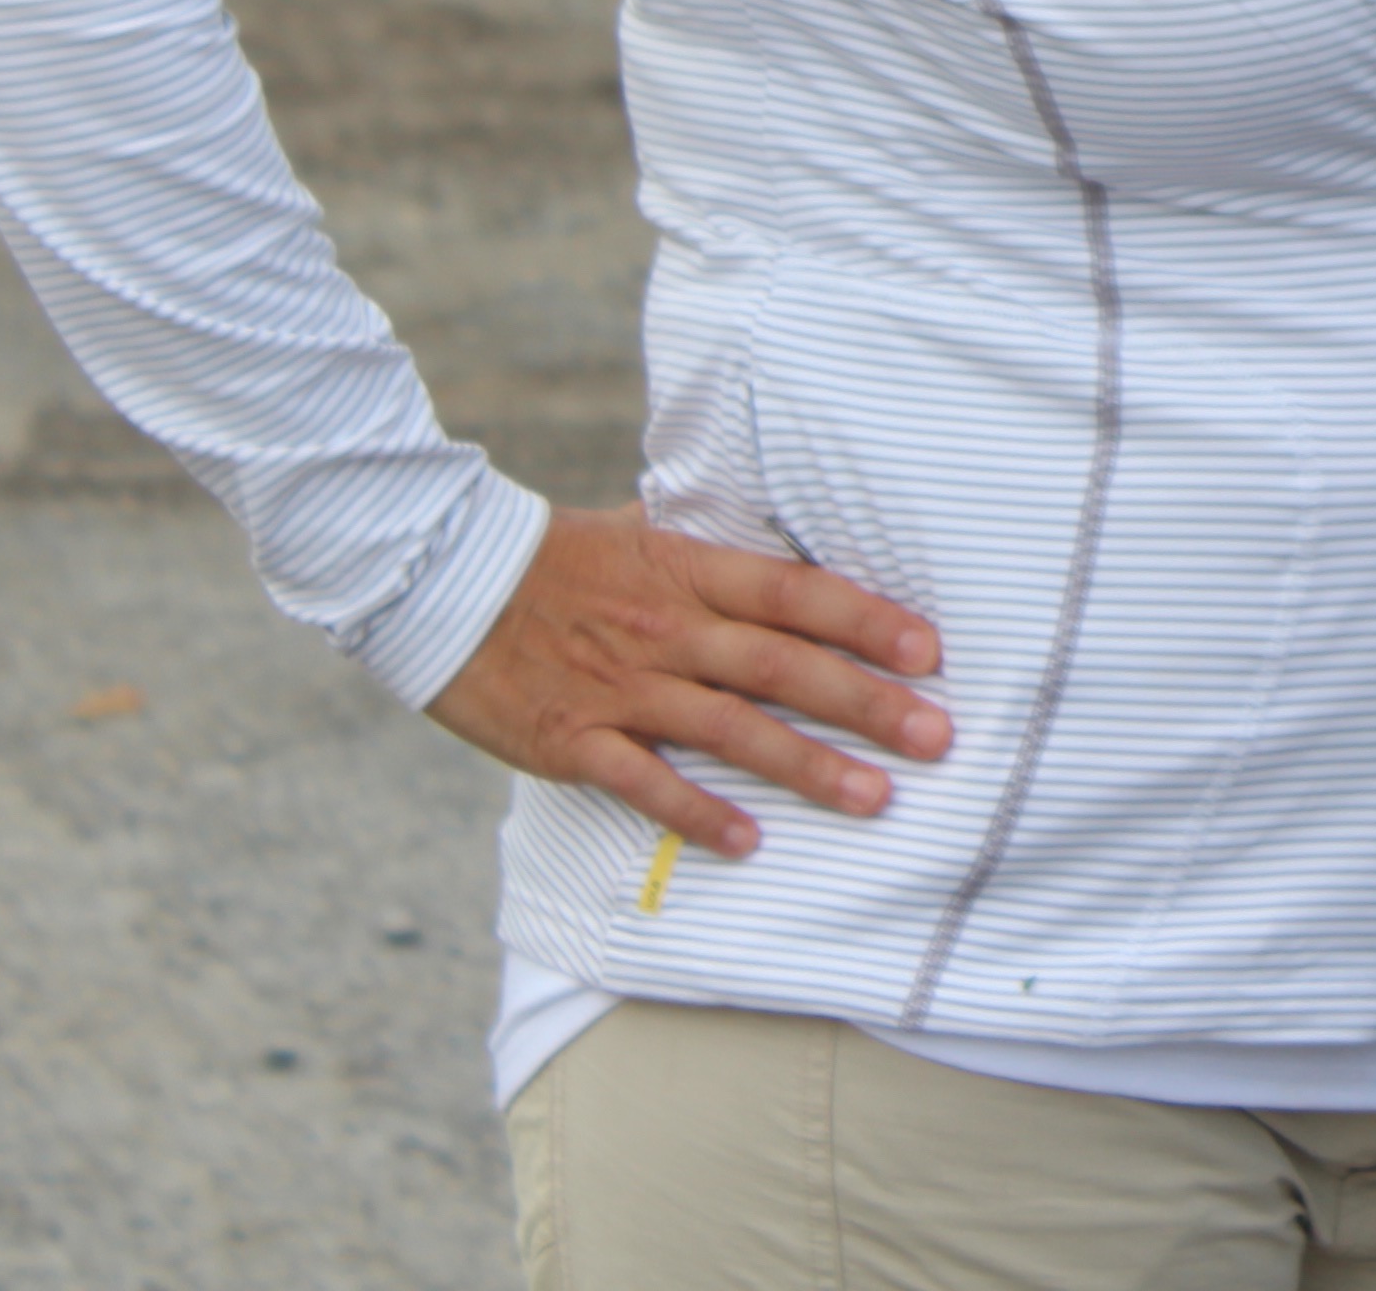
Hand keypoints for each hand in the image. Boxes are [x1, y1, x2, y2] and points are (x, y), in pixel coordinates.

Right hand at [426, 504, 950, 855]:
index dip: (867, 621)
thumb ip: (713, 549)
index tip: (929, 652)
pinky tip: (748, 843)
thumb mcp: (641, 533)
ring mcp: (621, 686)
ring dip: (806, 767)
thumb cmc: (553, 558)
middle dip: (865, 704)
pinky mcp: (571, 738)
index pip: (796, 593)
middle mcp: (667, 629)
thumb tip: (785, 543)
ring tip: (874, 798)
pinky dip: (697, 814)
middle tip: (936, 736)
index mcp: (689, 571)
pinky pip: (645, 782)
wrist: (439, 580)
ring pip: (730, 729)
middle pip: (782, 666)